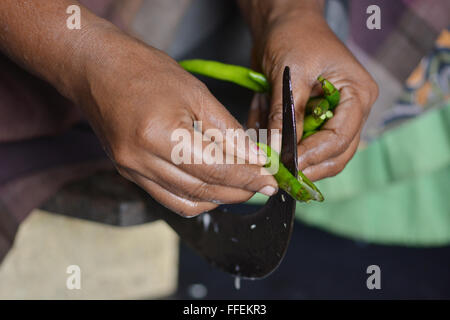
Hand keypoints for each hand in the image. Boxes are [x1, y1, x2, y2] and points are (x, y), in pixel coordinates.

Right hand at [77, 29, 276, 215]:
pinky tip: (212, 187)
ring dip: (219, 199)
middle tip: (263, 185)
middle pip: (202, 191)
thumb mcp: (196, 93)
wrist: (96, 68)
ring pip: (185, 202)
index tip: (270, 178)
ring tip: (242, 187)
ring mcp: (131, 171)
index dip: (248, 177)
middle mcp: (141, 161)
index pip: (216, 169)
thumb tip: (254, 156)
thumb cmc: (145, 71)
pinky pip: (168, 198)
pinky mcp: (128, 174)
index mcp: (160, 135)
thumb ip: (227, 130)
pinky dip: (195, 198)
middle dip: (239, 191)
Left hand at [249, 9, 377, 180]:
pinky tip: (261, 120)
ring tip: (265, 137)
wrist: (283, 22)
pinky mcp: (313, 119)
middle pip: (336, 154)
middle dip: (306, 164)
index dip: (314, 155)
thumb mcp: (290, 74)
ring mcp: (332, 117)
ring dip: (289, 152)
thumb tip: (278, 150)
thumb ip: (285, 114)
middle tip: (279, 172)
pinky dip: (278, 139)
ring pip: (318, 154)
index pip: (341, 137)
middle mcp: (350, 111)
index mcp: (357, 95)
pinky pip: (299, 142)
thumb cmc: (294, 36)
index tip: (287, 165)